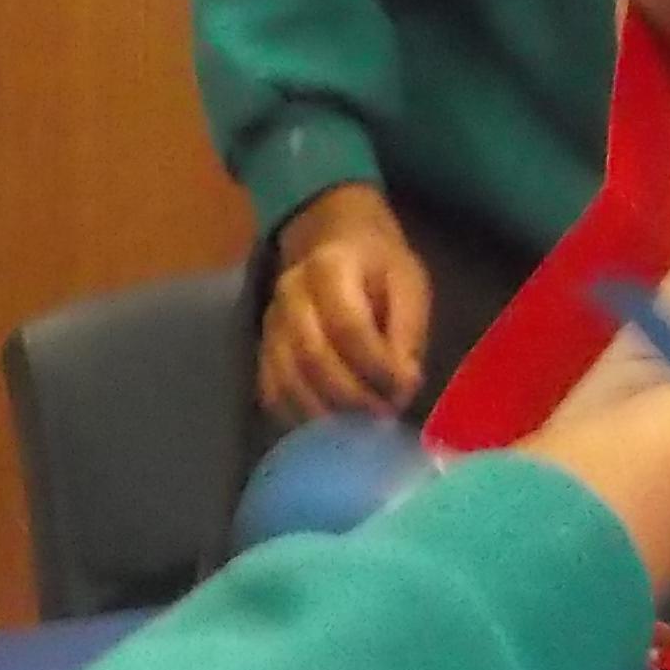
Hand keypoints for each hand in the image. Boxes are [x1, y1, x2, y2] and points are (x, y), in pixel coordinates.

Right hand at [260, 182, 428, 420]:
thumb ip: (407, 333)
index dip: (376, 366)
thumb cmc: (377, 264)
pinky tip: (327, 430)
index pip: (348, 326)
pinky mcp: (262, 348)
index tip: (404, 390)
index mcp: (330, 267)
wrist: (330, 239)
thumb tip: (404, 387)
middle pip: (313, 357)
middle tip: (383, 417)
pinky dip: (299, 416)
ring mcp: (270, 324)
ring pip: (288, 380)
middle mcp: (290, 295)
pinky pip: (272, 391)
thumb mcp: (407, 283)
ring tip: (360, 429)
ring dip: (326, 414)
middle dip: (353, 397)